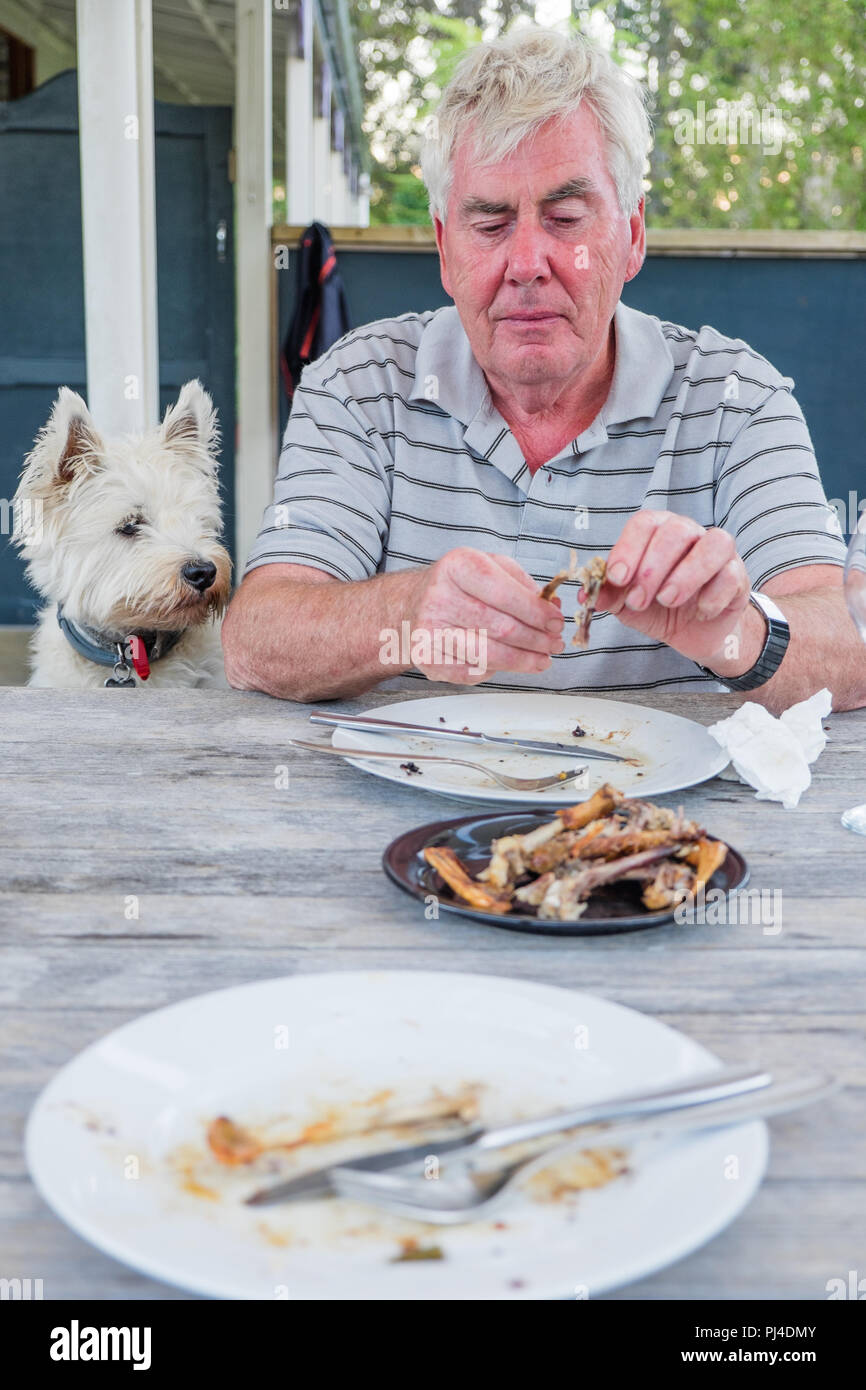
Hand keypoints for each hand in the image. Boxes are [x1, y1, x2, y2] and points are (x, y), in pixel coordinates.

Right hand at [404, 548, 563, 683]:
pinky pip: (472, 671)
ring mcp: (429, 630)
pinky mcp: (427, 658)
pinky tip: (509, 663)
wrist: (413, 604)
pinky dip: (497, 670)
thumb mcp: (490, 568)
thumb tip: (552, 609)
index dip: (536, 612)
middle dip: (536, 639)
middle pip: (501, 627)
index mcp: (458, 566)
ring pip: (489, 654)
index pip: (504, 593)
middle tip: (555, 644)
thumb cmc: (459, 586)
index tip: (556, 622)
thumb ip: (523, 585)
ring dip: (523, 660)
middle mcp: (439, 596)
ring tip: (542, 659)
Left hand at [596, 512, 756, 671]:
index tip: (616, 578)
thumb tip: (584, 595)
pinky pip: (731, 575)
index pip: (644, 524)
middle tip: (639, 600)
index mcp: (658, 532)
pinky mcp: (738, 575)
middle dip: (652, 568)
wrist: (694, 632)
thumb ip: (608, 595)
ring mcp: (718, 552)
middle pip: (676, 531)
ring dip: (686, 574)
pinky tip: (699, 612)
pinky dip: (713, 595)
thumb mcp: (626, 604)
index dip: (628, 548)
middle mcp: (689, 534)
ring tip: (667, 601)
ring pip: (713, 544)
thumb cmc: (657, 608)